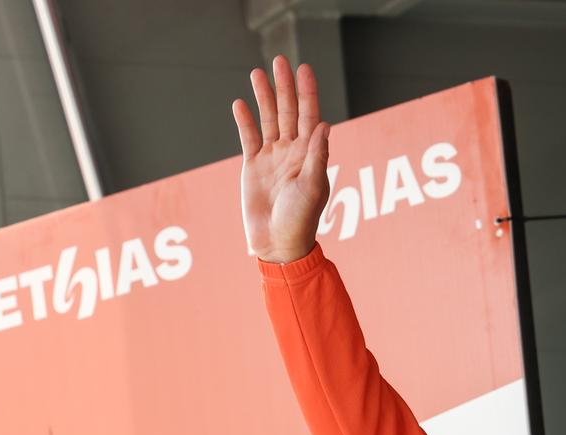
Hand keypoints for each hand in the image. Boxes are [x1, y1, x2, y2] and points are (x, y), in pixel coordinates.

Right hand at [232, 55, 330, 263]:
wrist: (277, 244)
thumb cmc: (300, 219)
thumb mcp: (312, 187)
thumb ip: (317, 155)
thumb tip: (325, 124)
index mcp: (310, 155)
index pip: (310, 116)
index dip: (307, 92)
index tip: (304, 69)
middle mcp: (292, 152)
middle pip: (288, 112)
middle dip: (284, 87)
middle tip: (280, 60)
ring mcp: (272, 158)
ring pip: (268, 120)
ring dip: (264, 97)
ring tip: (257, 73)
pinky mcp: (253, 167)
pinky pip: (248, 138)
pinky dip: (244, 121)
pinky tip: (240, 104)